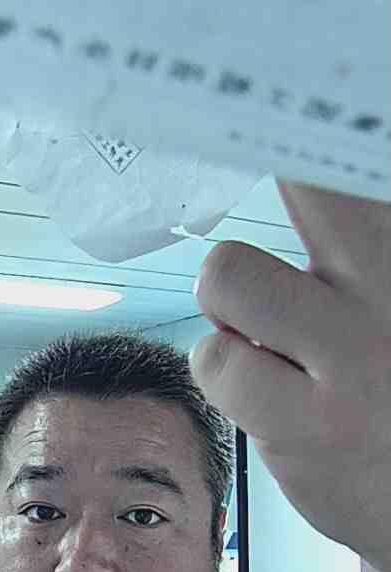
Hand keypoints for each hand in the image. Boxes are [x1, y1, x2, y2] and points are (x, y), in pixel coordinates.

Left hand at [190, 179, 390, 571]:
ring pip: (228, 276)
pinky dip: (224, 371)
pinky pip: (217, 362)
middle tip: (265, 269)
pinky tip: (264, 393)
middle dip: (279, 204)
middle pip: (304, 190)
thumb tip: (302, 182)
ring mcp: (353, 365)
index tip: (279, 130)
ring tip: (265, 342)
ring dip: (230, 309)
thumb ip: (367, 250)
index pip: (350, 174)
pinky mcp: (306, 428)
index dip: (307, 150)